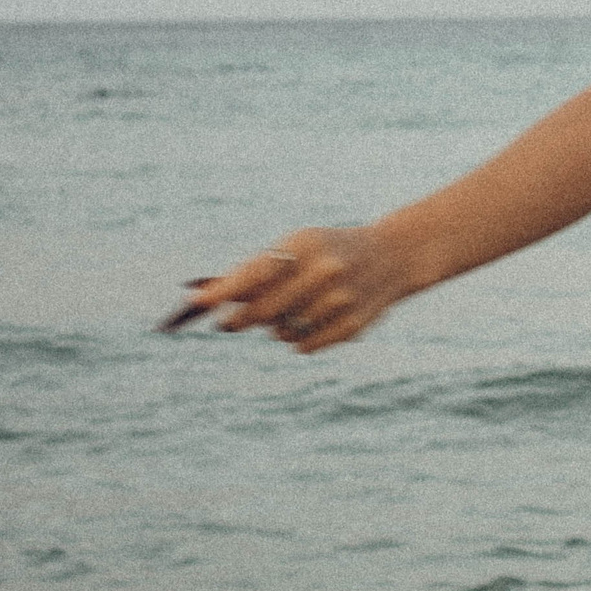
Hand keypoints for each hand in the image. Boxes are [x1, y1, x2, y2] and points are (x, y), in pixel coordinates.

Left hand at [163, 225, 416, 353]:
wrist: (392, 256)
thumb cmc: (329, 250)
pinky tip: (308, 323)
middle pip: (263, 310)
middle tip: (228, 324)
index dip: (224, 293)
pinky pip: (304, 346)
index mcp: (307, 244)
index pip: (256, 273)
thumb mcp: (299, 246)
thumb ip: (258, 269)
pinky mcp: (354, 326)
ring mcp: (342, 300)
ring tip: (289, 313)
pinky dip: (297, 340)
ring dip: (275, 328)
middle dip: (240, 320)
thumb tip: (205, 297)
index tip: (198, 305)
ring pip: (282, 332)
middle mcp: (326, 271)